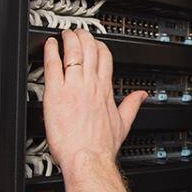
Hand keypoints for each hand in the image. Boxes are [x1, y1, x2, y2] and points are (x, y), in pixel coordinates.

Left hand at [42, 29, 148, 171]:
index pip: (105, 58)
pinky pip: (53, 65)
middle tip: (76, 32)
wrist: (88, 158)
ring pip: (73, 52)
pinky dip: (51, 52)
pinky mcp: (56, 94)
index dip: (99, 45)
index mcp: (105, 90)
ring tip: (64, 34)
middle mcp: (91, 85)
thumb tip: (141, 96)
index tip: (94, 42)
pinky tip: (49, 45)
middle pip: (89, 50)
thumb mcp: (123, 124)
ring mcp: (73, 87)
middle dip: (83, 36)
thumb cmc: (101, 147)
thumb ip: (132, 105)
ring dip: (69, 39)